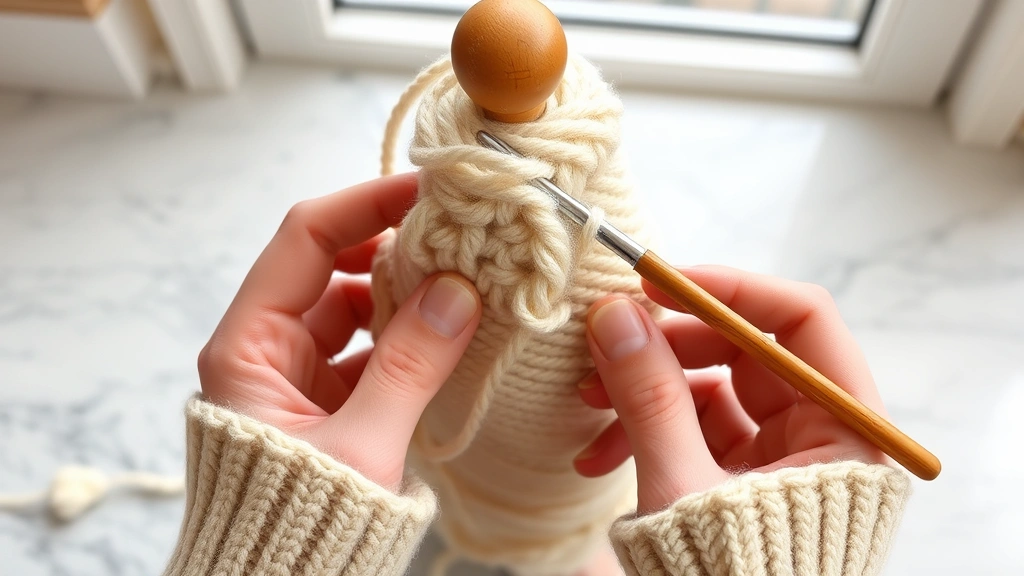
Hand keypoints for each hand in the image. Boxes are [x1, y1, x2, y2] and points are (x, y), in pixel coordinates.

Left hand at [197, 173, 481, 491]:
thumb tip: (460, 292)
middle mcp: (266, 350)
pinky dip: (408, 335)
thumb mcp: (362, 446)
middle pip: (330, 266)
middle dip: (394, 245)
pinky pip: (368, 348)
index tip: (428, 187)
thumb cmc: (298, 528)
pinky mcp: (324, 402)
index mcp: (247, 347)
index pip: (305, 238)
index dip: (366, 203)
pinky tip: (451, 331)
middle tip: (459, 234)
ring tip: (465, 280)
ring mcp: (296, 376)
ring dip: (406, 292)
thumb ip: (411, 365)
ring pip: (353, 307)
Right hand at [573, 265, 888, 513]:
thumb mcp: (682, 488)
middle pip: (745, 349)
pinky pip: (693, 427)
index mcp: (847, 434)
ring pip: (710, 387)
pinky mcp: (742, 473)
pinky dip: (645, 430)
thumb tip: (616, 314)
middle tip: (605, 338)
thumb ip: (650, 396)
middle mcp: (823, 435)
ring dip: (643, 389)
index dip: (730, 289)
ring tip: (585, 405)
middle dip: (666, 345)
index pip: (801, 321)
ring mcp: (780, 454)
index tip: (659, 282)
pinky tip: (598, 455)